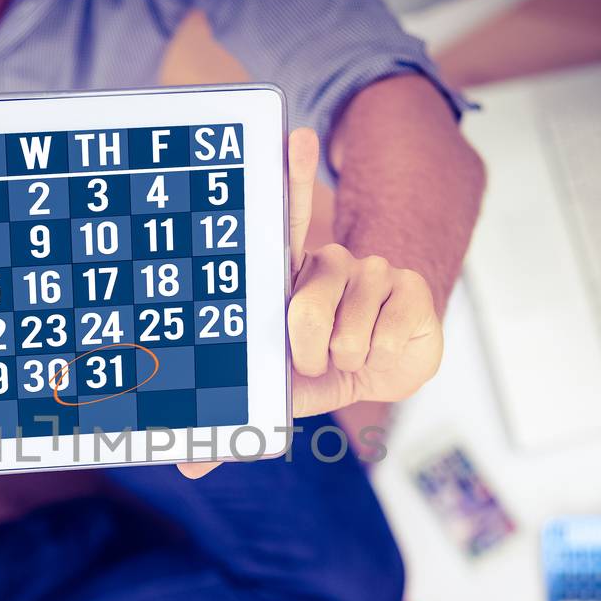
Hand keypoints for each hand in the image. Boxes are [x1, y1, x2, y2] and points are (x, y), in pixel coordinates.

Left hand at [177, 128, 442, 479]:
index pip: (285, 220)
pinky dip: (384, 354)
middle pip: (312, 297)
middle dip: (311, 344)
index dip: (291, 177)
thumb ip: (229, 421)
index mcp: (288, 277)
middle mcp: (329, 264)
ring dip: (349, 354)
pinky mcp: (410, 288)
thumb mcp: (267, 393)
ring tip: (349, 353)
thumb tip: (189, 464)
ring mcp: (372, 272)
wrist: (377, 376)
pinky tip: (382, 345)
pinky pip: (390, 329)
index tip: (293, 136)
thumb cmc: (313, 370)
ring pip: (352, 323)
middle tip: (315, 355)